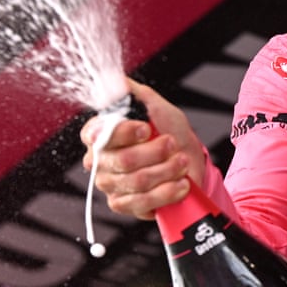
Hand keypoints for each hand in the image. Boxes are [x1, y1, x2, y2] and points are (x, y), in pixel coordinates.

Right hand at [80, 79, 206, 219]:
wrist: (188, 159)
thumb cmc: (168, 130)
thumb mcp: (154, 105)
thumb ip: (133, 94)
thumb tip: (118, 81)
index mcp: (98, 134)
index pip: (99, 134)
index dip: (125, 132)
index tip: (147, 128)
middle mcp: (98, 161)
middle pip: (123, 160)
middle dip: (156, 151)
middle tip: (172, 144)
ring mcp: (109, 185)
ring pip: (137, 181)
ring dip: (166, 170)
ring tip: (180, 162)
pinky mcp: (123, 205)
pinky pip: (143, 202)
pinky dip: (168, 192)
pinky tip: (181, 184)